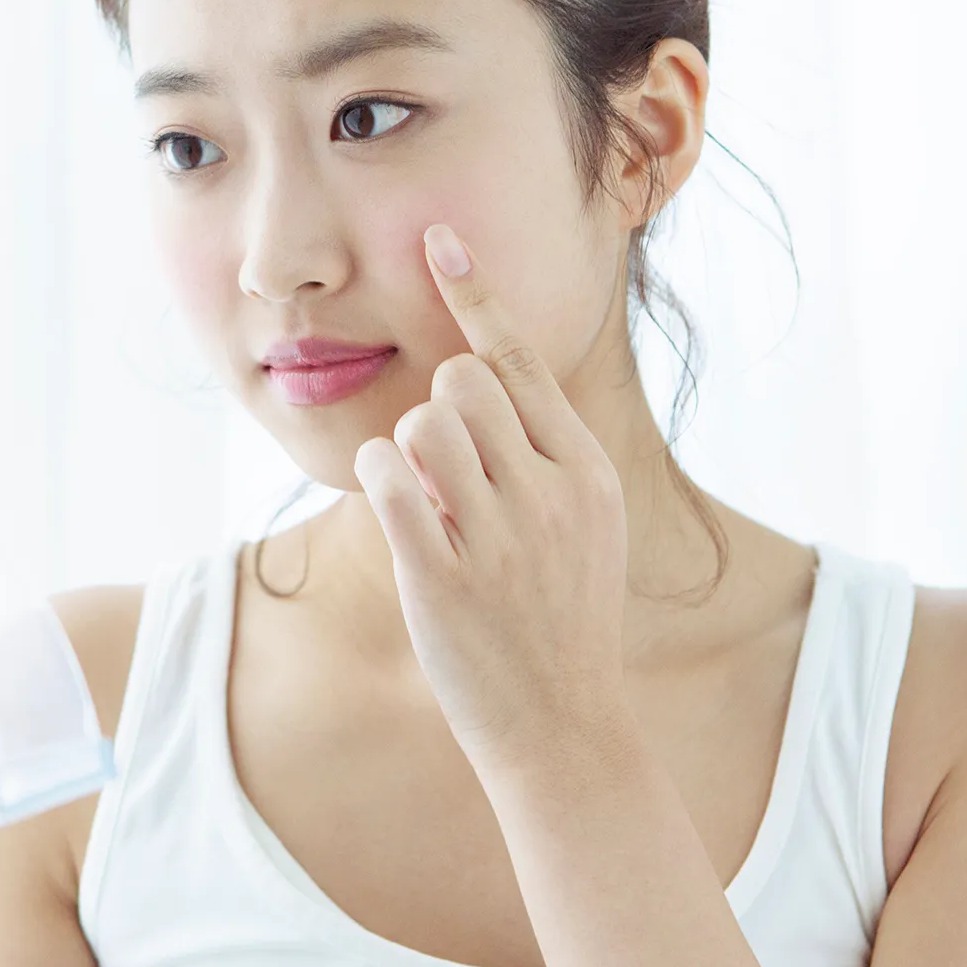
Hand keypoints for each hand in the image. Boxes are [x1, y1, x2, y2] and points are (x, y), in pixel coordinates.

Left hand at [352, 222, 634, 771]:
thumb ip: (542, 456)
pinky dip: (379, 479)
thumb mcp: (583, 526)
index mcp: (586, 471)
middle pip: (459, 381)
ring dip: (407, 452)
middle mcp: (551, 492)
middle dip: (436, 412)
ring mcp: (500, 535)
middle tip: (449, 476)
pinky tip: (397, 506)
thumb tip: (475, 382)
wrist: (562, 726)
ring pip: (421, 423)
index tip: (438, 240)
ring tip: (433, 505)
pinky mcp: (445, 576)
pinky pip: (389, 478)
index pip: (521, 361)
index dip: (476, 296)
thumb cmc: (559, 619)